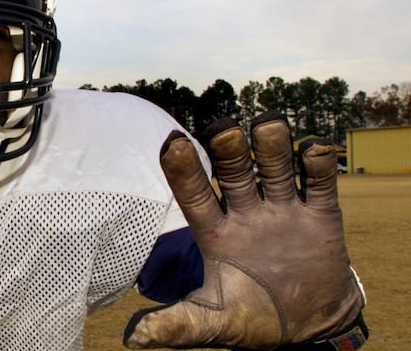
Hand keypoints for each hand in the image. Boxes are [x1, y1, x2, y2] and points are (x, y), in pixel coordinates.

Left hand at [124, 112, 366, 349]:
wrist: (307, 327)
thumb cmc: (249, 318)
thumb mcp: (212, 322)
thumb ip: (177, 325)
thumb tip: (133, 340)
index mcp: (215, 233)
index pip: (194, 194)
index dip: (183, 170)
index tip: (170, 142)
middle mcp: (246, 213)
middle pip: (234, 172)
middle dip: (229, 150)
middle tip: (223, 131)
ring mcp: (283, 211)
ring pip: (275, 168)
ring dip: (271, 146)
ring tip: (267, 124)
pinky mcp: (321, 216)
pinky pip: (320, 184)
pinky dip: (318, 164)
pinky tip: (314, 149)